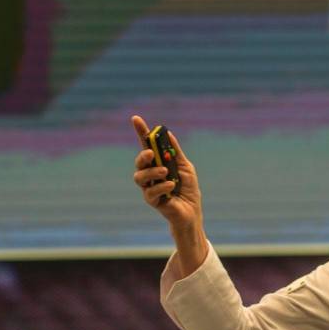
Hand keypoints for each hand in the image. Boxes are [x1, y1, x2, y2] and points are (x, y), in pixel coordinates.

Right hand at [131, 115, 206, 251]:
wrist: (192, 210)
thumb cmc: (188, 188)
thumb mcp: (185, 166)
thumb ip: (175, 152)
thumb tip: (167, 133)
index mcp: (158, 163)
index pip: (146, 145)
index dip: (141, 132)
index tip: (136, 118)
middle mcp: (150, 174)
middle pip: (139, 161)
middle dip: (143, 155)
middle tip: (151, 153)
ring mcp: (149, 188)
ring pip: (139, 177)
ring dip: (152, 172)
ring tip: (165, 171)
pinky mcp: (152, 201)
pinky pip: (150, 192)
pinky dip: (161, 186)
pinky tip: (171, 185)